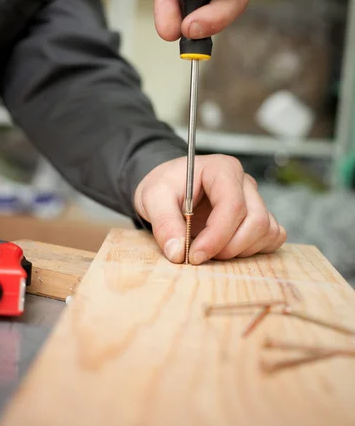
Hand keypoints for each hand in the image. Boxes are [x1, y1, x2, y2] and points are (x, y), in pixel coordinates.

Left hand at [134, 155, 285, 264]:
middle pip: (256, 220)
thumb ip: (163, 222)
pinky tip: (228, 247)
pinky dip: (254, 248)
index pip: (233, 205)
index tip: (194, 255)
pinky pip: (272, 236)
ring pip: (266, 231)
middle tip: (199, 255)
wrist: (170, 186)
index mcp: (222, 169)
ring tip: (210, 250)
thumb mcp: (152, 197)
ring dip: (240, 250)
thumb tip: (178, 252)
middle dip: (228, 247)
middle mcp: (244, 182)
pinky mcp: (259, 215)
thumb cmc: (165, 186)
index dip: (217, 236)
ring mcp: (255, 199)